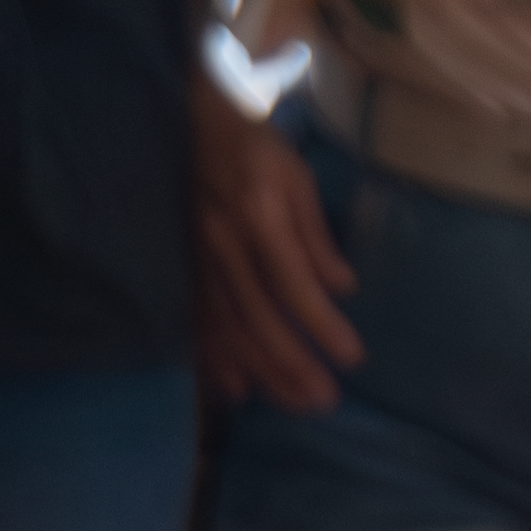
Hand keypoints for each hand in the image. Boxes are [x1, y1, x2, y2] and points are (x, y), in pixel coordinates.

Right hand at [188, 94, 360, 410]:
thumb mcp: (295, 174)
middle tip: (323, 401)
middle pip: (257, 316)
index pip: (293, 281)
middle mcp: (222, 244)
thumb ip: (315, 233)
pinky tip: (237, 390)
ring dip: (259, 371)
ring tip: (293, 403)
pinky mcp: (180, 270)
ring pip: (226, 328)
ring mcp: (194, 260)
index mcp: (257, 214)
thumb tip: (342, 287)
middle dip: (291, 363)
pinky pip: (195, 323)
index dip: (320, 322)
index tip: (351, 357)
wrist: (187, 127)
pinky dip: (214, 360)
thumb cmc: (252, 149)